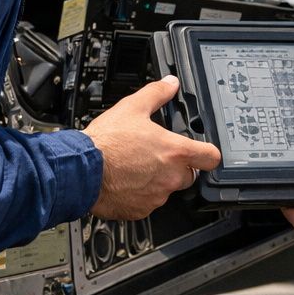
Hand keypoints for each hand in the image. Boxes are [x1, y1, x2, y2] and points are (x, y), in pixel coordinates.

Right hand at [84, 76, 220, 220]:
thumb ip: (156, 94)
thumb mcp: (133, 107)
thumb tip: (170, 84)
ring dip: (157, 181)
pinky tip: (126, 181)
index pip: (211, 157)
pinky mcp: (141, 210)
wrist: (82, 170)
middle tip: (158, 157)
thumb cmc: (106, 143)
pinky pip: (147, 203)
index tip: (203, 151)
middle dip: (179, 167)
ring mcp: (156, 196)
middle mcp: (170, 177)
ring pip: (166, 189)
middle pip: (190, 175)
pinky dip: (140, 195)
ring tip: (136, 167)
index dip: (208, 153)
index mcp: (175, 152)